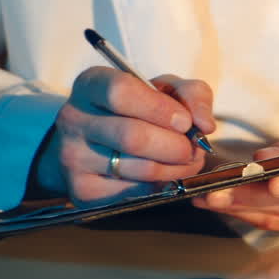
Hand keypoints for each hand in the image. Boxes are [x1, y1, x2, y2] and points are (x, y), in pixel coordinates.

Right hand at [32, 68, 215, 201]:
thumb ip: (192, 94)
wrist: (101, 144)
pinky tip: (166, 176)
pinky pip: (135, 193)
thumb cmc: (141, 109)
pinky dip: (161, 186)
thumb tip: (206, 125)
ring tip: (186, 161)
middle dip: (176, 146)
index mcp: (91, 84)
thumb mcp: (166, 89)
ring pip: (139, 168)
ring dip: (176, 168)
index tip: (185, 122)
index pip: (121, 92)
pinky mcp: (82, 189)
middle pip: (133, 136)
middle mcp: (73, 118)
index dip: (160, 109)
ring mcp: (73, 156)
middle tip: (194, 149)